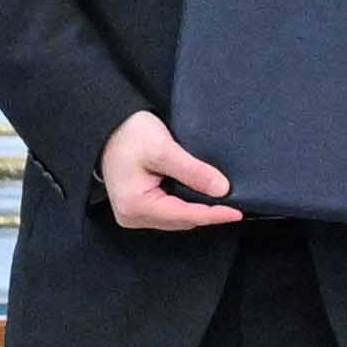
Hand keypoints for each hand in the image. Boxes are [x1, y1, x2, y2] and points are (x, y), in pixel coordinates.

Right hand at [101, 110, 237, 232]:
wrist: (109, 127)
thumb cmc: (128, 134)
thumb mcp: (163, 149)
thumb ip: (192, 171)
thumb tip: (221, 189)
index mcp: (135, 205)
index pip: (184, 216)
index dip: (213, 214)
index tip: (237, 212)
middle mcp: (132, 215)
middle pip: (181, 220)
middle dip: (208, 213)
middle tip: (236, 205)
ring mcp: (134, 213)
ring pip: (177, 218)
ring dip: (198, 210)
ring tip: (223, 202)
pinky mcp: (139, 206)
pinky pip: (170, 212)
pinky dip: (188, 205)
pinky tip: (203, 197)